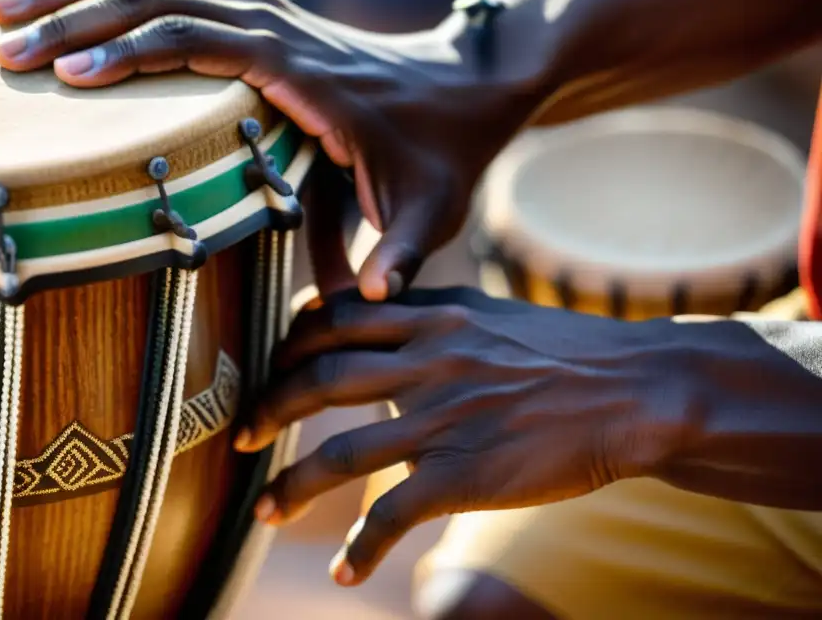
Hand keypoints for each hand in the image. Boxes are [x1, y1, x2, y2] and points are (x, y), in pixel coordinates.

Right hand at [0, 0, 535, 298]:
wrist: (470, 84)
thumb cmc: (446, 152)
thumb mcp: (432, 210)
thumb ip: (401, 255)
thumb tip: (362, 306)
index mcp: (306, 73)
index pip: (202, 45)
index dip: (132, 55)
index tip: (66, 78)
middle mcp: (279, 30)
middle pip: (160, 4)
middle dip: (76, 22)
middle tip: (3, 51)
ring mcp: (269, 14)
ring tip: (5, 9)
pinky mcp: (263, 18)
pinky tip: (71, 3)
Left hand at [233, 287, 691, 585]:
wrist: (637, 389)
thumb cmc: (569, 353)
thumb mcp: (493, 315)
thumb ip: (435, 313)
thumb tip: (392, 311)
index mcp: (432, 319)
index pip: (334, 320)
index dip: (289, 342)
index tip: (271, 365)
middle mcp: (427, 362)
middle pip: (319, 380)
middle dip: (269, 408)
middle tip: (243, 436)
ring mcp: (443, 419)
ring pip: (339, 454)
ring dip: (291, 486)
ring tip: (263, 512)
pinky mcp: (466, 474)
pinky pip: (392, 515)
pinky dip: (360, 546)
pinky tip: (345, 568)